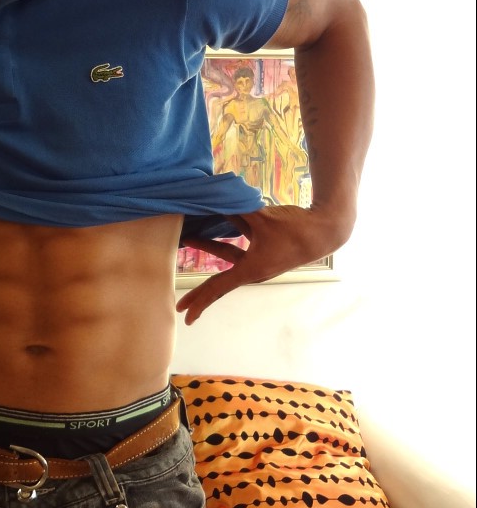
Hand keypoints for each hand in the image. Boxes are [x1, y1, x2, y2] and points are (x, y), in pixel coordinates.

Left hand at [175, 204, 345, 324]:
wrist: (325, 230)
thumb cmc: (294, 229)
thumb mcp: (262, 218)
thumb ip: (236, 207)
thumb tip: (213, 195)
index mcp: (250, 269)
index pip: (218, 287)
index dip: (200, 299)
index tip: (186, 313)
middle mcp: (253, 269)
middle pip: (219, 281)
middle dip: (200, 291)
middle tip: (181, 306)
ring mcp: (259, 261)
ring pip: (227, 256)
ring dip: (209, 246)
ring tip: (189, 238)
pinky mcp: (265, 249)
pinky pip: (240, 244)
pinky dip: (227, 234)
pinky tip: (216, 221)